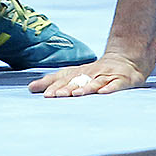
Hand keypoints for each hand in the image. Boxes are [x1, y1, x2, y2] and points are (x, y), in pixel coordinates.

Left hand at [28, 52, 148, 96]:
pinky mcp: (122, 80)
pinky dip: (109, 88)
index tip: (46, 94)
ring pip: (95, 82)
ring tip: (77, 94)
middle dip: (68, 88)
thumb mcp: (73, 74)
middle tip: (57, 96)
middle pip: (78, 80)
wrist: (124, 59)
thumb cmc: (93, 71)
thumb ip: (52, 81)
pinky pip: (115, 84)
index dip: (56, 86)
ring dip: (86, 88)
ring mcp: (106, 75)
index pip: (65, 78)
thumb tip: (30, 87)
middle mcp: (91, 73)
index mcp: (79, 72)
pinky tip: (103, 93)